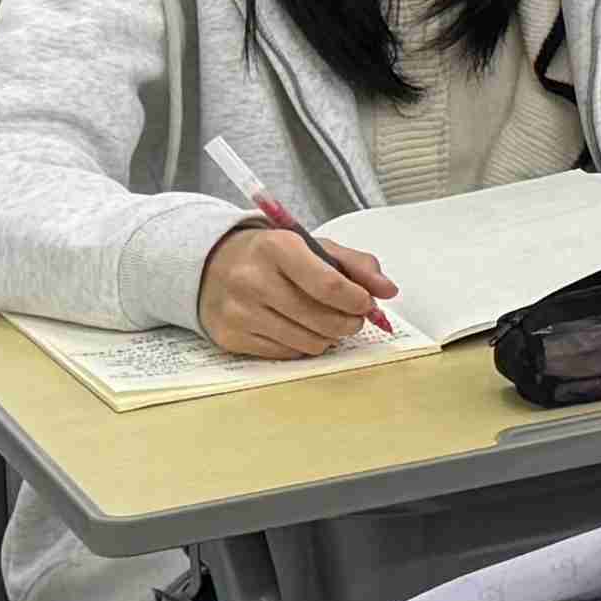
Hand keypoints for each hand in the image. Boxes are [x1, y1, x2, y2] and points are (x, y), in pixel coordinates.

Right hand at [196, 218, 393, 359]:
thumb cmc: (272, 256)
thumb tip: (388, 290)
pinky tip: (300, 328)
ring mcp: (238, 311)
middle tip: (353, 318)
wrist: (212, 265)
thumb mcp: (314, 247)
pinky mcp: (230, 337)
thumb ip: (356, 265)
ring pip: (307, 341)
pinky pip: (286, 353)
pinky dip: (303, 345)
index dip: (356, 300)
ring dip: (329, 336)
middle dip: (349, 322)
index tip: (367, 304)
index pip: (328, 284)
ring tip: (328, 322)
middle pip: (321, 318)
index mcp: (277, 248)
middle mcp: (252, 280)